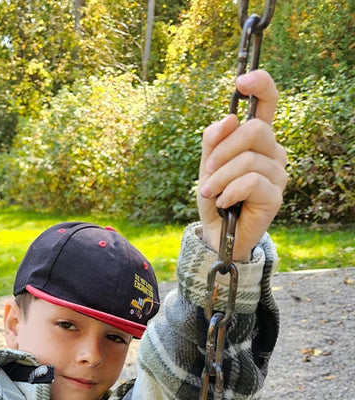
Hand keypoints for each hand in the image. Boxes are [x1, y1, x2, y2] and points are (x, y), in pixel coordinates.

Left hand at [197, 69, 287, 261]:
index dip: (260, 84)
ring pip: (248, 160)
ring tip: (211, 192)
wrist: (216, 232)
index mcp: (257, 138)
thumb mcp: (207, 164)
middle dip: (223, 151)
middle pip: (254, 131)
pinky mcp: (276, 195)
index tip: (242, 80)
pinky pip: (250, 182)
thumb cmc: (214, 195)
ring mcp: (278, 173)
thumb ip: (213, 140)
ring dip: (220, 178)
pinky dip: (229, 191)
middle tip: (207, 171)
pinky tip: (223, 202)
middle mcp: (273, 151)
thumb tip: (229, 119)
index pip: (268, 101)